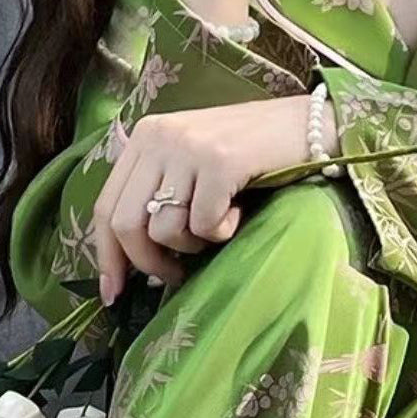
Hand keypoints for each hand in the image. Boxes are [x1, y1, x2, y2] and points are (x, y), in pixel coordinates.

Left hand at [93, 96, 338, 306]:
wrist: (310, 124)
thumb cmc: (252, 152)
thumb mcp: (193, 162)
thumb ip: (160, 192)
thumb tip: (134, 259)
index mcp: (146, 136)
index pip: (106, 205)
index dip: (107, 256)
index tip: (113, 293)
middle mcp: (160, 136)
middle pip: (125, 224)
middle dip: (148, 263)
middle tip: (176, 275)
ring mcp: (189, 147)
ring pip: (164, 230)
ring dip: (194, 244)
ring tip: (219, 225)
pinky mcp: (220, 161)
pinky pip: (205, 225)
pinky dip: (224, 231)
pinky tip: (240, 211)